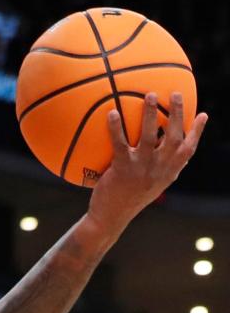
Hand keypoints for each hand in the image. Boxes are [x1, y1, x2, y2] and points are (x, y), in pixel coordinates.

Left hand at [88, 92, 206, 232]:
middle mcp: (159, 170)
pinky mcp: (122, 169)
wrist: (110, 218)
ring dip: (151, 114)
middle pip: (173, 138)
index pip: (188, 151)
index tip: (202, 115)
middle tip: (175, 93)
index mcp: (168, 173)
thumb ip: (161, 169)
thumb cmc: (128, 200)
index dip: (197, 132)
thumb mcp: (151, 186)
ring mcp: (141, 169)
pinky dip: (116, 127)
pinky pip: (120, 143)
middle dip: (177, 114)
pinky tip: (112, 112)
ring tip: (150, 95)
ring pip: (150, 137)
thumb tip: (166, 149)